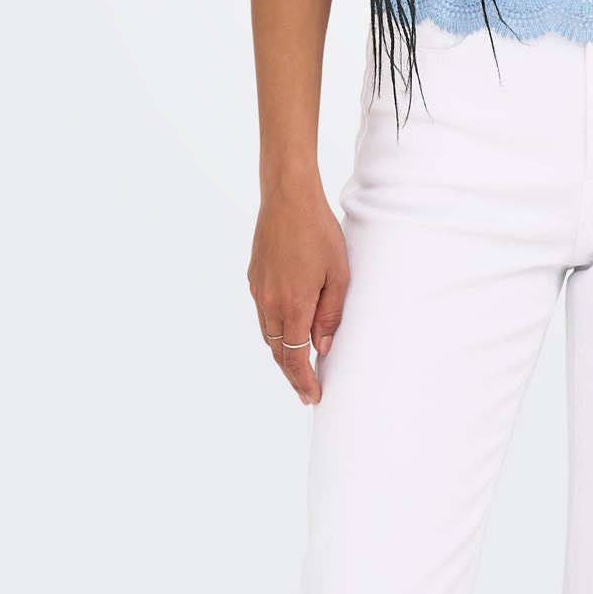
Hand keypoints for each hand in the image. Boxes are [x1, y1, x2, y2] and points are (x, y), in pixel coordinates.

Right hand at [248, 182, 348, 405]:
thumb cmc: (319, 232)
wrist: (288, 197)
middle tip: (307, 390)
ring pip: (267, 334)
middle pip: (277, 352)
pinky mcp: (254, 277)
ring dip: (282, 353)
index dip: (303, 381)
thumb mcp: (338, 274)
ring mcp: (258, 290)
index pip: (294, 358)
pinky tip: (287, 328)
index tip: (313, 396)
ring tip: (298, 365)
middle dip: (292, 374)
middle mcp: (269, 303)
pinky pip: (262, 313)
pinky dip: (274, 329)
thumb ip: (330, 315)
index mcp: (292, 305)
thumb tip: (322, 348)